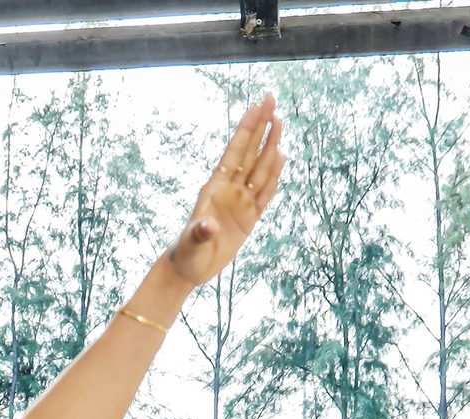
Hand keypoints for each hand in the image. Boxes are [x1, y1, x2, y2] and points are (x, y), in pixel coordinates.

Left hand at [161, 96, 284, 287]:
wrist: (191, 267)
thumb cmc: (187, 253)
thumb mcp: (191, 243)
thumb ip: (200, 233)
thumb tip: (208, 227)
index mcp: (215, 188)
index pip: (235, 153)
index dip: (246, 129)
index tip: (256, 106)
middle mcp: (230, 190)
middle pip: (250, 152)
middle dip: (260, 126)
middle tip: (271, 100)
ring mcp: (241, 202)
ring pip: (260, 168)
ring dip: (270, 145)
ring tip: (279, 121)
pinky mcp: (249, 217)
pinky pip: (265, 193)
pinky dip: (274, 175)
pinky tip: (281, 157)